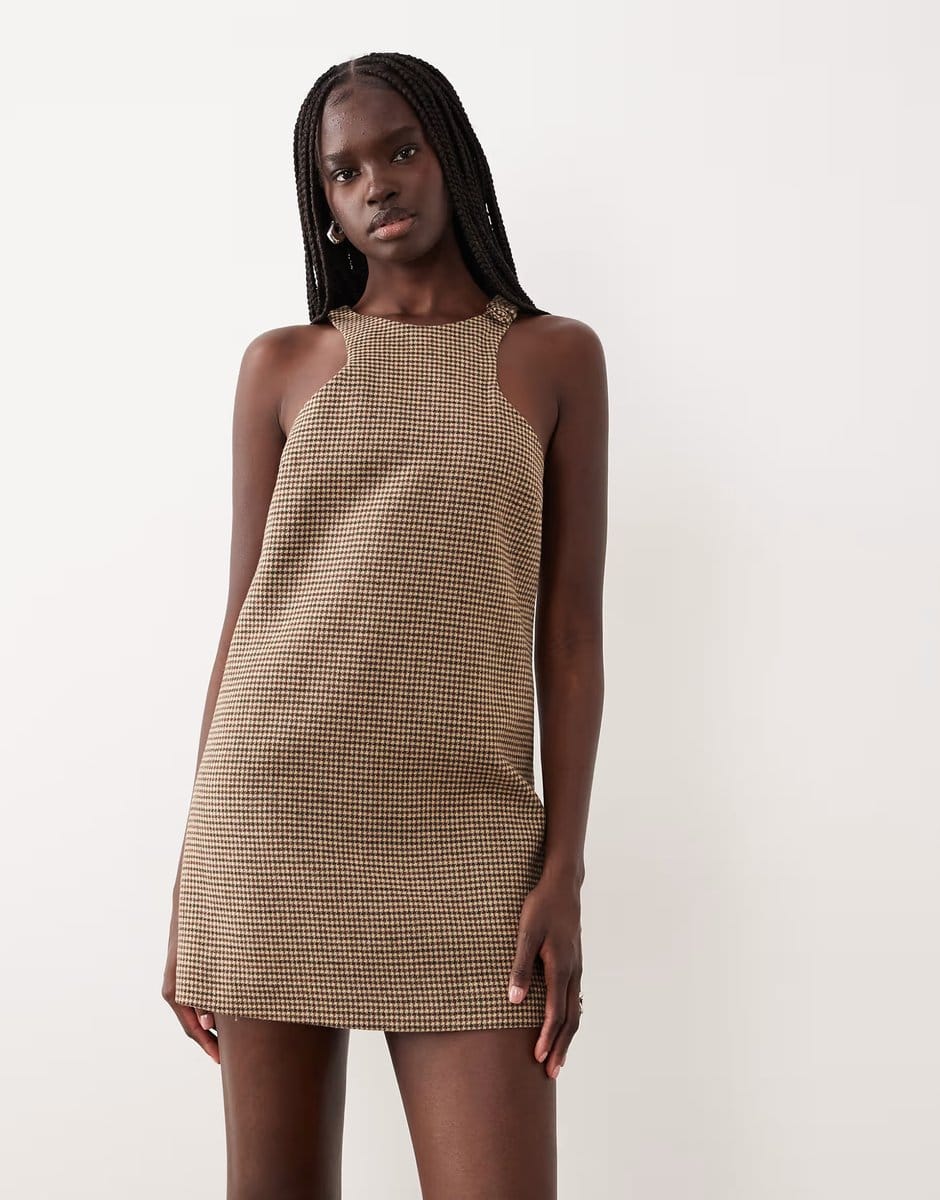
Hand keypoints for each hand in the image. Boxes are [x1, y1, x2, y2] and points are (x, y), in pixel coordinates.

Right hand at [162, 916, 219, 1063]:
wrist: (193, 899)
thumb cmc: (204, 930)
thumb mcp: (209, 963)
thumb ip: (208, 993)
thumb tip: (209, 1024)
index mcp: (175, 990)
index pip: (192, 1028)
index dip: (207, 1046)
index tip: (222, 1061)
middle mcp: (174, 987)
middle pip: (192, 1023)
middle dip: (209, 1040)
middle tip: (229, 1057)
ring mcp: (180, 979)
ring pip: (194, 1011)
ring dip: (211, 1025)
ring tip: (230, 1040)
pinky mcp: (188, 971)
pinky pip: (196, 997)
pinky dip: (210, 1008)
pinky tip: (225, 1012)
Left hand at [507, 872, 581, 1078]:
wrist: (563, 885)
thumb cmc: (541, 907)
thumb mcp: (525, 933)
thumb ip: (520, 966)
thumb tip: (514, 1000)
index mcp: (561, 967)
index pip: (556, 1013)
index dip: (547, 1038)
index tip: (537, 1058)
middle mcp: (573, 972)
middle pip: (570, 1019)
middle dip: (561, 1047)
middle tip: (551, 1073)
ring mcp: (576, 968)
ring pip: (575, 1011)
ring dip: (567, 1037)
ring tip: (557, 1059)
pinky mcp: (574, 963)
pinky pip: (574, 999)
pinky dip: (569, 1019)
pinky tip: (562, 1026)